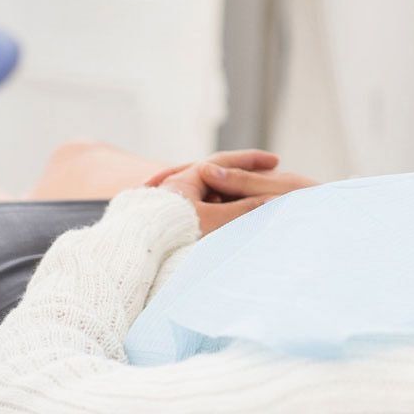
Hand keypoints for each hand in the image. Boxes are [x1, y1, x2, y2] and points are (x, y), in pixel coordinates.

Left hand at [150, 150, 318, 234]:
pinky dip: (217, 201)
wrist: (138, 254)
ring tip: (251, 192)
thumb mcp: (215, 221)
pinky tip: (225, 210)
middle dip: (241, 170)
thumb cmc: (175, 234)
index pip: (225, 162)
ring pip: (207, 187)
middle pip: (215, 172)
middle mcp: (175, 184)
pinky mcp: (166, 216)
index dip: (251, 160)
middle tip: (266, 169)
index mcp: (187, 179)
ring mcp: (170, 200)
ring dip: (229, 187)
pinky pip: (198, 202)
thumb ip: (243, 209)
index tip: (275, 160)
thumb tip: (271, 201)